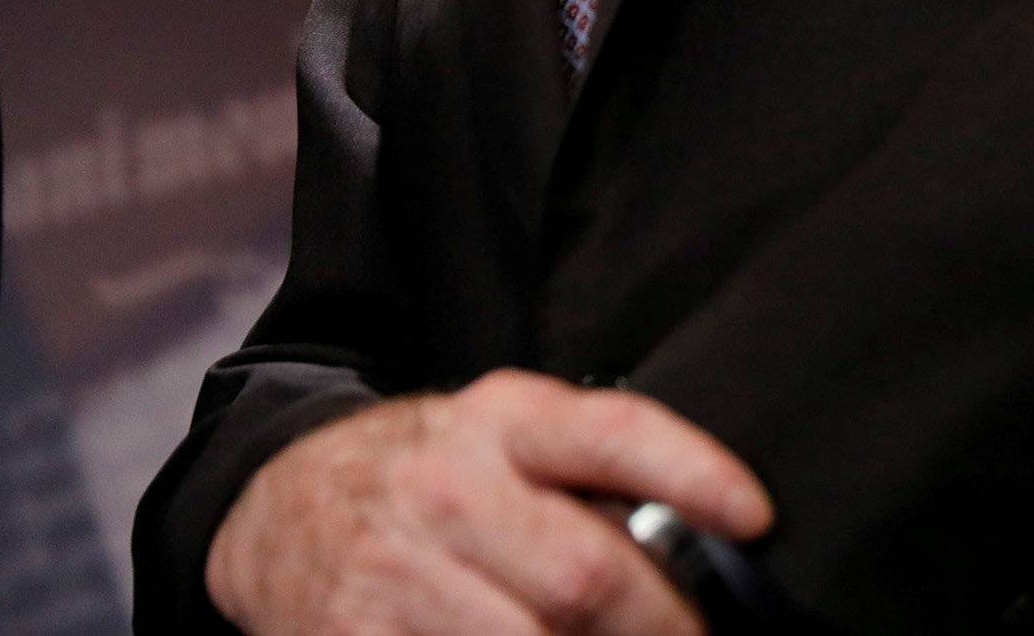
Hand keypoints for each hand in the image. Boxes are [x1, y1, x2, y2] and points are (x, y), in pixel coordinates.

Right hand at [204, 369, 773, 635]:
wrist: (277, 503)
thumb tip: (698, 546)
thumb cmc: (429, 472)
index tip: (757, 517)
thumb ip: (587, 479)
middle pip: (584, 575)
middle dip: (661, 626)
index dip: (692, 473)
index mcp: (504, 418)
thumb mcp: (503, 437)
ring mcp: (398, 572)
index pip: (613, 433)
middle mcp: (451, 486)